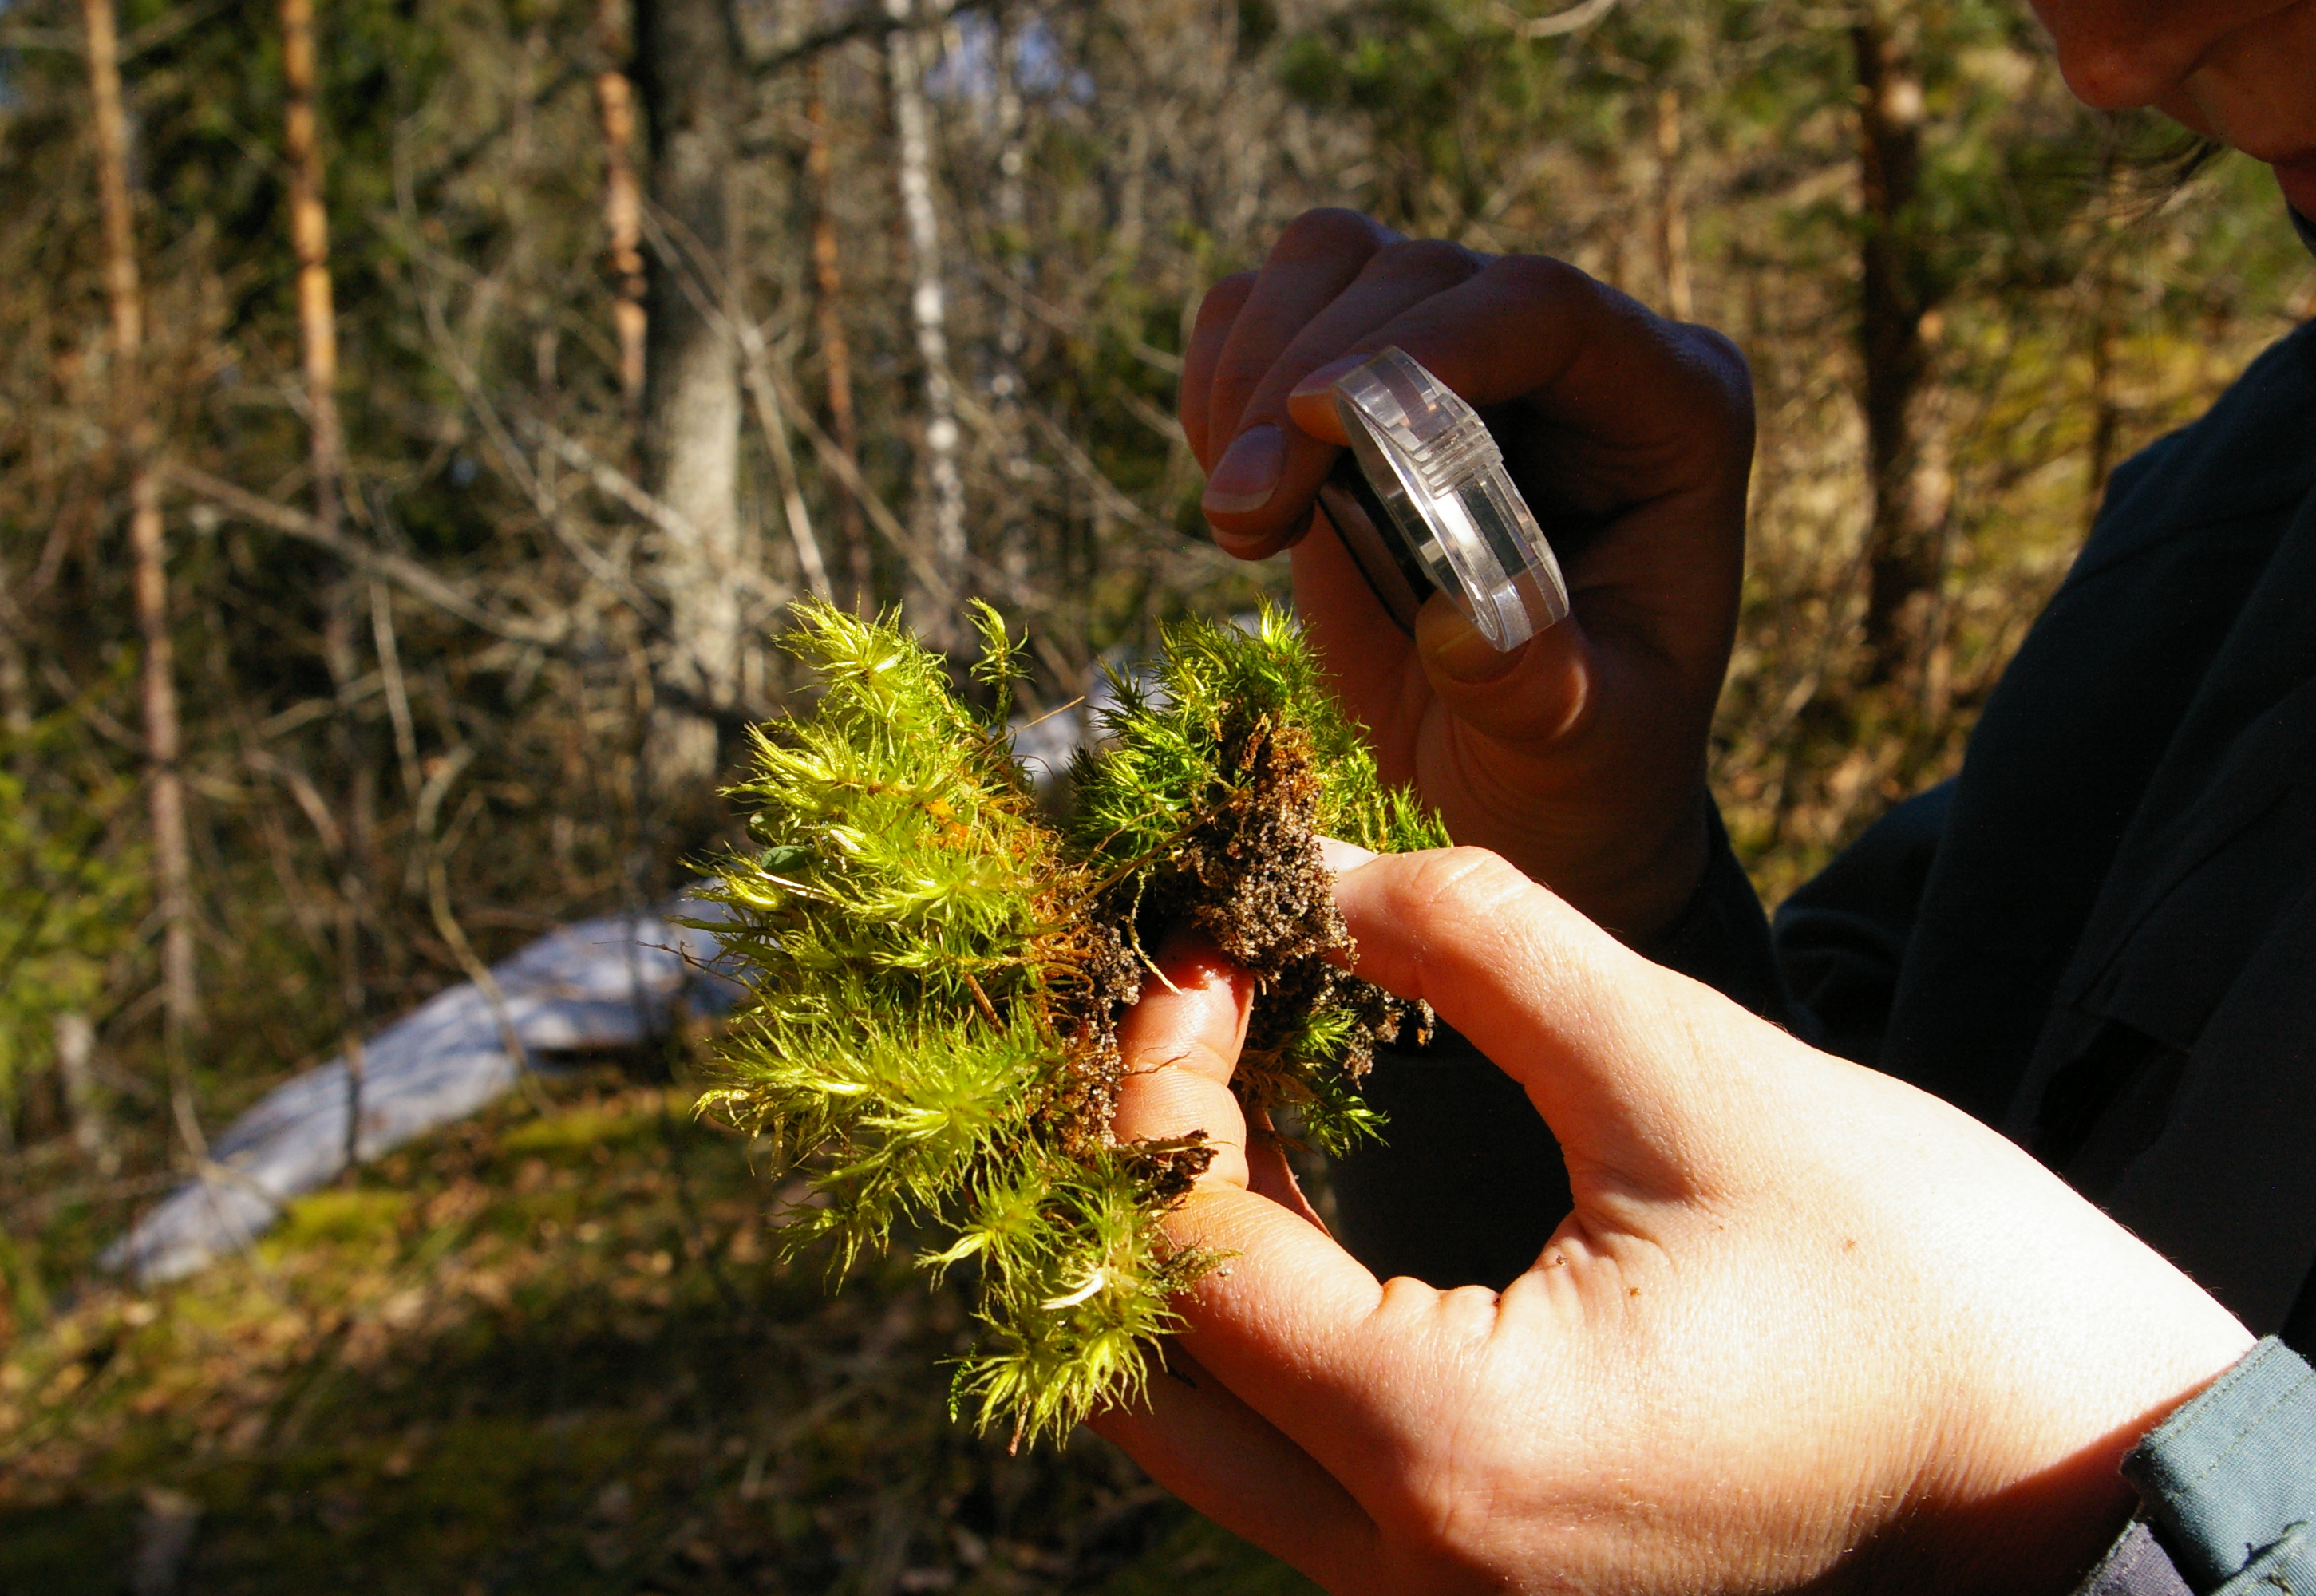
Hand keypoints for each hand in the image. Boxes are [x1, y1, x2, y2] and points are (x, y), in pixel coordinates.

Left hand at [1092, 844, 2252, 1594]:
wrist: (2072, 1463)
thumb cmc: (1917, 1279)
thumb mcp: (1691, 1073)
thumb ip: (1482, 945)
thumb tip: (1322, 867)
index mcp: (1454, 1451)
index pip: (1184, 1254)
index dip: (1157, 1073)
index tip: (1213, 945)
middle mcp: (1415, 1566)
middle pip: (1147, 1378)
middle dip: (1131, 1175)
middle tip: (1198, 1015)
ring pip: (1212, 1425)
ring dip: (1192, 1242)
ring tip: (1247, 1073)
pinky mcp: (1483, 1577)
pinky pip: (1299, 1451)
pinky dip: (1268, 1314)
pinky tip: (1308, 1179)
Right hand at [1183, 210, 1754, 939]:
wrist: (1516, 801)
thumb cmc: (1578, 772)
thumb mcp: (1579, 750)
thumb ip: (1535, 686)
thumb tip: (1462, 622)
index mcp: (1671, 415)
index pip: (1546, 306)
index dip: (1427, 342)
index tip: (1314, 418)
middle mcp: (1571, 357)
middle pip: (1421, 275)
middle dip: (1307, 382)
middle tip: (1246, 521)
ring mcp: (1460, 352)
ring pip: (1334, 259)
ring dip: (1253, 374)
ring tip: (1244, 519)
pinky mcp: (1362, 382)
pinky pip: (1265, 306)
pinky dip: (1220, 377)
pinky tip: (1237, 491)